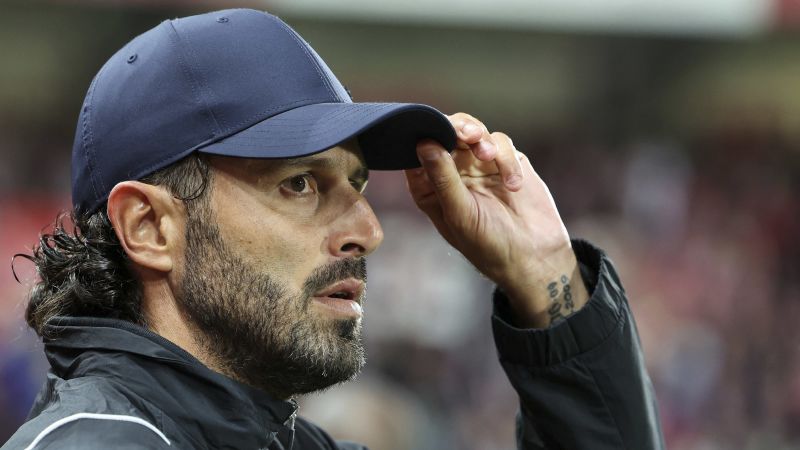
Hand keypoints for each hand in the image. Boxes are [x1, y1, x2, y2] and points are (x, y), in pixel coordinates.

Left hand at [404, 113, 588, 327]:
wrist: (533, 257)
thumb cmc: (488, 245)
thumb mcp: (460, 214)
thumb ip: (442, 178)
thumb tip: (423, 143)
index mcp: (430, 186)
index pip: (418, 151)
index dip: (425, 135)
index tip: (436, 133)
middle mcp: (452, 172)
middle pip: (448, 132)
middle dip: (457, 128)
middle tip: (469, 133)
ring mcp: (479, 166)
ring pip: (475, 132)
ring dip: (482, 140)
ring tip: (487, 155)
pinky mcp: (507, 162)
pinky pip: (502, 144)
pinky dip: (507, 159)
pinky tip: (513, 184)